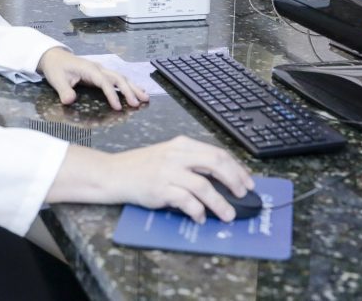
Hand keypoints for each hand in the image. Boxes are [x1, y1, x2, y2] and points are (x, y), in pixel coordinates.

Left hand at [36, 47, 148, 110]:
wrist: (54, 57)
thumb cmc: (56, 68)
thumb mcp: (56, 79)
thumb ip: (64, 90)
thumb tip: (70, 101)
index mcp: (89, 69)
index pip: (104, 82)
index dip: (112, 95)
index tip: (117, 107)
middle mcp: (98, 68)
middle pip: (118, 78)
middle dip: (129, 91)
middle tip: (139, 104)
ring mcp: (101, 70)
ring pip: (121, 77)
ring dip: (133, 87)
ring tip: (145, 98)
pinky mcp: (101, 74)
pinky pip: (117, 79)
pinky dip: (129, 85)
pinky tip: (137, 91)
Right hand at [46, 136, 254, 223]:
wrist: (114, 173)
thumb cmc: (142, 167)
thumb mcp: (169, 156)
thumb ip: (191, 162)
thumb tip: (221, 178)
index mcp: (182, 144)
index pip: (217, 153)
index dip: (236, 168)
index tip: (247, 181)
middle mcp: (177, 155)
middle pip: (215, 164)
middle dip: (234, 181)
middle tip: (243, 195)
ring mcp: (168, 172)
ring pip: (204, 186)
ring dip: (220, 203)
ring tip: (228, 215)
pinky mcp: (160, 189)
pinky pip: (186, 201)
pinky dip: (197, 211)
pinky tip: (200, 217)